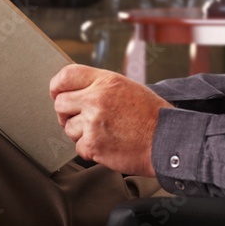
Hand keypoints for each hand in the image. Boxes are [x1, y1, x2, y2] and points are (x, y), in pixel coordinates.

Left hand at [49, 65, 170, 175]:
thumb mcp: (128, 88)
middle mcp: (97, 98)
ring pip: (68, 128)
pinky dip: (90, 150)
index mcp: (106, 81)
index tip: (57, 93)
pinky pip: (78, 148)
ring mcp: (94, 122)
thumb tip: (76, 91)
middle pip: (60, 103)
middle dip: (67, 113)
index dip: (57, 86)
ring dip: (81, 133)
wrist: (167, 140)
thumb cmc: (151, 116)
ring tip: (104, 133)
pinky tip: (108, 145)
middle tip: (80, 119)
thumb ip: (101, 87)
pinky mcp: (94, 144)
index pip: (66, 75)